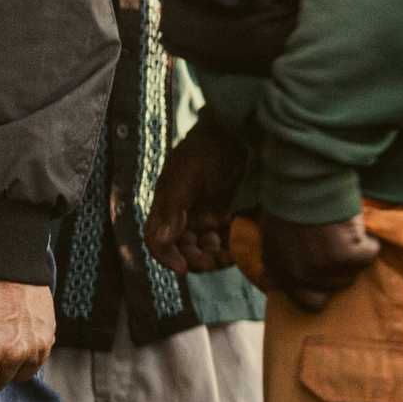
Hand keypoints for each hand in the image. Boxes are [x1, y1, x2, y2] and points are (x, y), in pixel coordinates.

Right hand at [147, 120, 247, 274]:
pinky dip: (234, 245)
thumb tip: (158, 241)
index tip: (183, 268)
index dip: (167, 258)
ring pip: (209, 249)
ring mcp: (208, 217)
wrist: (235, 133)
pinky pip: (230, 239)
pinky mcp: (230, 215)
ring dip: (218, 257)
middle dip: (198, 260)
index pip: (158, 242)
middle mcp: (185, 217)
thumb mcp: (185, 178)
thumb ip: (171, 210)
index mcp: (167, 209)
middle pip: (186, 251)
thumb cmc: (204, 151)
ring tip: (230, 253)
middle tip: (215, 258)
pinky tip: (243, 244)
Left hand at [256, 211, 382, 312]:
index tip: (330, 274)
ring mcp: (324, 268)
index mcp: (281, 272)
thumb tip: (286, 280)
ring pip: (355, 271)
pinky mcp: (346, 255)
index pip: (309, 302)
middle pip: (338, 286)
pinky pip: (370, 255)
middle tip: (340, 245)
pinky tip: (357, 228)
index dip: (324, 289)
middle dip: (342, 267)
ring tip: (346, 232)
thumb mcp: (272, 238)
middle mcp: (301, 276)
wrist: (302, 182)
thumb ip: (281, 263)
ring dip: (356, 252)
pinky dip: (369, 241)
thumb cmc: (288, 204)